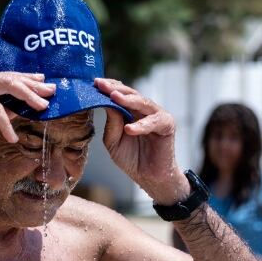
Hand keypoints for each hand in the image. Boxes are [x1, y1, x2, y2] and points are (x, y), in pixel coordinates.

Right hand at [0, 72, 54, 159]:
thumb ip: (5, 111)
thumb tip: (25, 107)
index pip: (7, 78)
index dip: (27, 80)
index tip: (44, 84)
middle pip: (11, 78)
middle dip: (34, 85)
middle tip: (52, 91)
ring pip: (7, 85)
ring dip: (28, 96)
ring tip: (43, 107)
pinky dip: (6, 124)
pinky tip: (13, 137)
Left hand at [98, 78, 188, 204]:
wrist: (148, 177)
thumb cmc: (131, 158)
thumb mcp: (113, 141)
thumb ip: (111, 123)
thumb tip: (107, 104)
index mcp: (130, 111)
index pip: (119, 94)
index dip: (107, 88)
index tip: (93, 83)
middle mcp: (144, 110)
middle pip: (130, 93)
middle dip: (114, 88)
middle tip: (101, 84)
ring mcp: (156, 115)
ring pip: (143, 102)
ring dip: (128, 99)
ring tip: (113, 97)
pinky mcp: (167, 125)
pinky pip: (154, 122)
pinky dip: (141, 125)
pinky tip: (129, 129)